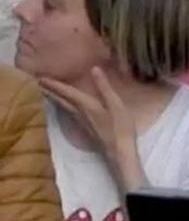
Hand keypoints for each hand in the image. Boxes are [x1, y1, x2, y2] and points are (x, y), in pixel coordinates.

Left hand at [41, 68, 143, 190]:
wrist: (119, 151)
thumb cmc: (120, 127)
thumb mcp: (116, 104)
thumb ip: (105, 87)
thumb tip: (94, 69)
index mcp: (87, 106)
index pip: (67, 92)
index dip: (54, 84)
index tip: (41, 77)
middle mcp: (80, 113)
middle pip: (61, 100)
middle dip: (49, 91)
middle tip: (36, 82)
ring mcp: (81, 121)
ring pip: (63, 106)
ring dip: (53, 98)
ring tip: (45, 91)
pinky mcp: (84, 127)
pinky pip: (68, 112)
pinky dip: (61, 105)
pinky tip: (62, 105)